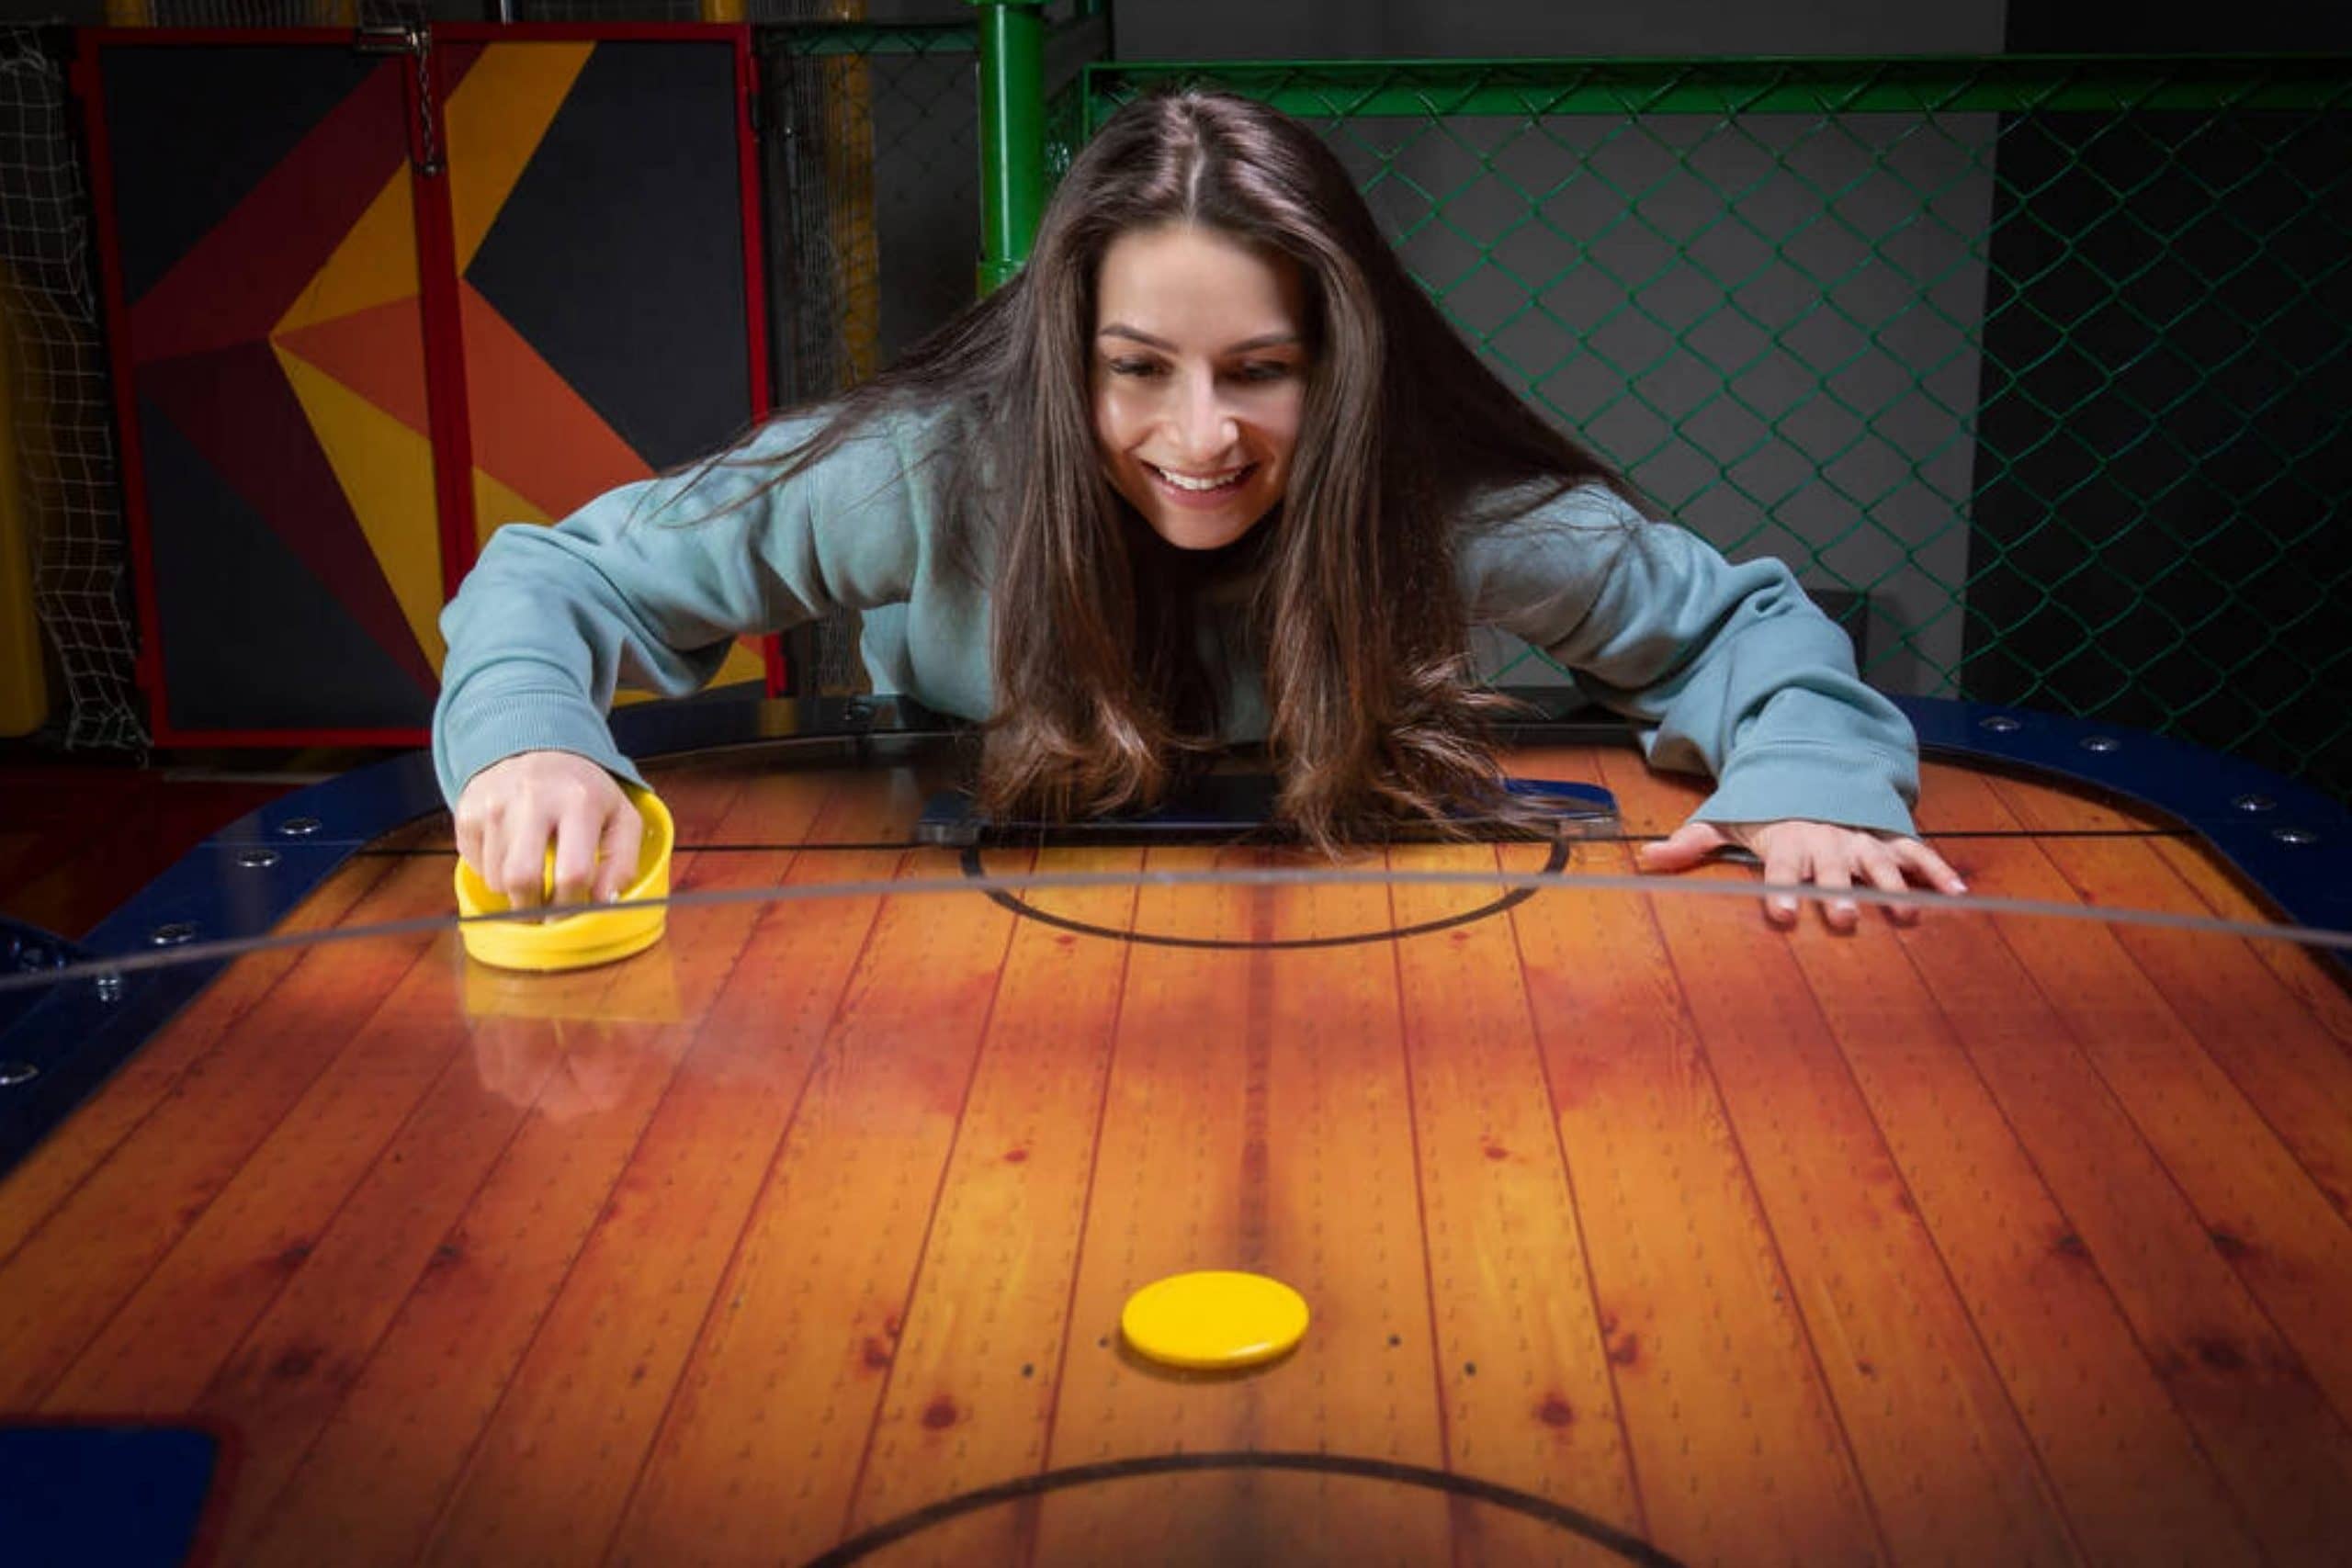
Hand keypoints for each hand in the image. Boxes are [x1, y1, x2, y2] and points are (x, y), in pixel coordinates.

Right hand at [454, 750, 641, 911]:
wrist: (535, 748)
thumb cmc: (583, 792)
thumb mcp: (621, 817)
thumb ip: (623, 862)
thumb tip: (605, 903)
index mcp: (579, 801)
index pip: (573, 873)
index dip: (574, 905)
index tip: (575, 914)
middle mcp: (532, 798)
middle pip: (522, 880)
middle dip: (534, 908)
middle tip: (546, 913)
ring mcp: (494, 804)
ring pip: (497, 879)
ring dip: (516, 890)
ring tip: (534, 869)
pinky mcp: (467, 811)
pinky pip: (477, 866)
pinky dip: (495, 872)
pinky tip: (512, 852)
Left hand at [1637, 818, 1966, 930]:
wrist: (1813, 768)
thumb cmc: (1768, 808)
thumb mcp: (1729, 820)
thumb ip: (1692, 842)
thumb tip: (1645, 858)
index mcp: (1787, 840)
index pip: (1782, 868)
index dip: (1783, 889)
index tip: (1784, 914)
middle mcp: (1827, 840)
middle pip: (1834, 869)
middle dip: (1840, 892)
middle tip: (1845, 920)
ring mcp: (1861, 838)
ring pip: (1879, 863)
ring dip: (1893, 888)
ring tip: (1906, 915)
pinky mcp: (1890, 836)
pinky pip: (1917, 853)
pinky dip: (1938, 872)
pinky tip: (1958, 897)